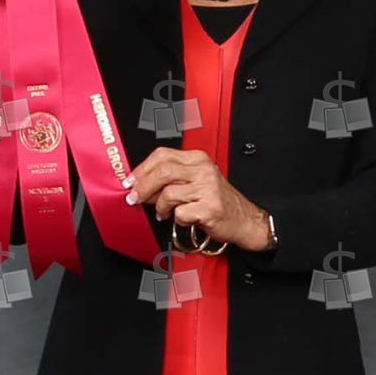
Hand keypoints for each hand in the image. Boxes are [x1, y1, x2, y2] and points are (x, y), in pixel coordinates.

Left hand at [126, 145, 270, 251]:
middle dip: (143, 186)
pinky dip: (177, 219)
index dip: (141, 169)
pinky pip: (181, 213)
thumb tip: (140, 182)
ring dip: (160, 206)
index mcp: (198, 159)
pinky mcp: (210, 208)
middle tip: (135, 198)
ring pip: (169, 193)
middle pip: (163, 171)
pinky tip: (183, 218)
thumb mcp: (197, 179)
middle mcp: (204, 170)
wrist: (245, 219)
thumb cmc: (217, 201)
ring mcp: (208, 188)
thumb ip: (172, 176)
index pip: (162, 155)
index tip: (131, 181)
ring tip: (163, 212)